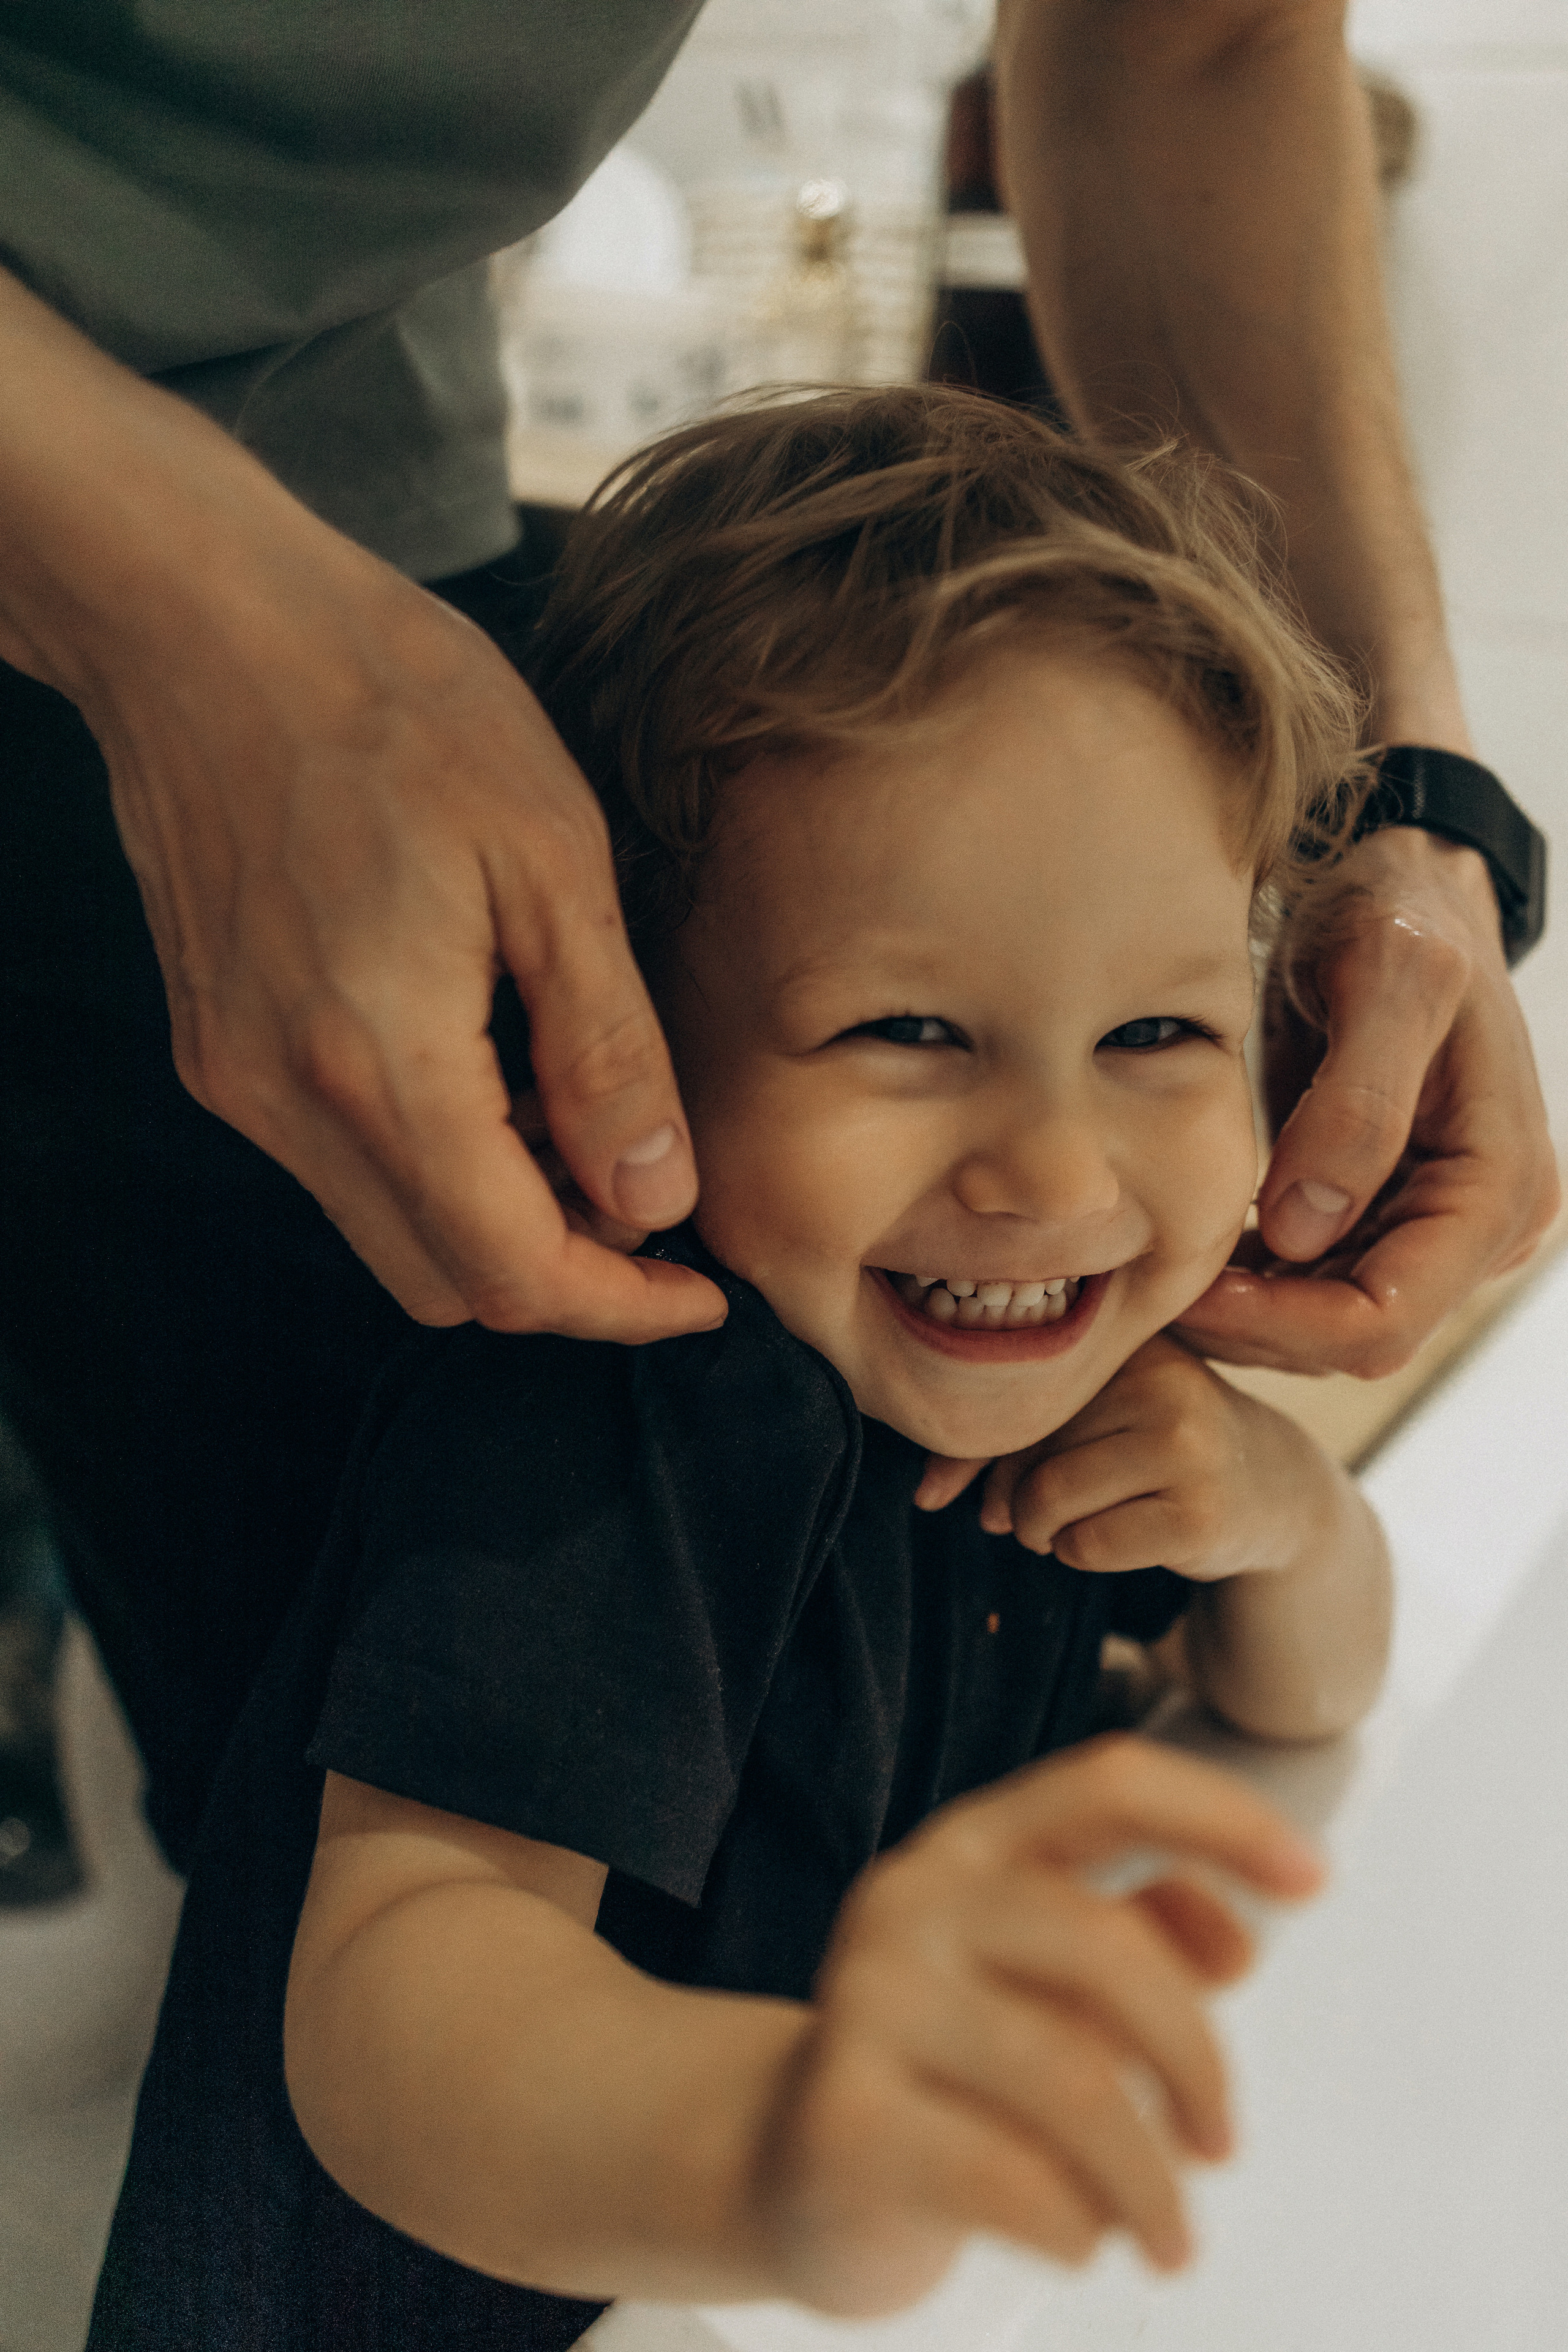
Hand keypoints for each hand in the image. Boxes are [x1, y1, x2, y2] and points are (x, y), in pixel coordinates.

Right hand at [0, 272, 725, 1339]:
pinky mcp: (215, 1046)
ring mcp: (235, 1077)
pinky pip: (336, 1165)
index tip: (699, 1292)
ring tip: (577, 1124)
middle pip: (446, 1282)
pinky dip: (427, 1163)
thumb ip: (607, 1051)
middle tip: (650, 1199)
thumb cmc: (396, 707)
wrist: (206, 622)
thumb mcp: (553, 863)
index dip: (622, 1308)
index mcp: (380, 1061)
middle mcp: (286, 1099)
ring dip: (494, 1220)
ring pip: (387, 1234)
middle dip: (564, 1274)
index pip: (513, 1271)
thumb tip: (657, 1196)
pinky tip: (488, 1074)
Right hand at [757, 1735, 1322, 2314]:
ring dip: (1152, 2179)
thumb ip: (1138, 1936)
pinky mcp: (844, 2118)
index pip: (1107, 1785)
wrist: (790, 2163)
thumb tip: (1234, 1935)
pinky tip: (1079, 2237)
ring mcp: (866, 2002)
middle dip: (1198, 2059)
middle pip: (1105, 1946)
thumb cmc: (948, 2068)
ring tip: (1167, 2231)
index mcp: (972, 1847)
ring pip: (1072, 2081)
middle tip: (1223, 2144)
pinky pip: (1012, 2179)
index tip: (1313, 1879)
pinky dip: (1079, 2225)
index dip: (1218, 1818)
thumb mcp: (1045, 1984)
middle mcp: (912, 1900)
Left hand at [917, 1335, 1316, 1581]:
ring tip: (1068, 1526)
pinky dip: (1081, 1554)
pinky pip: (1088, 1545)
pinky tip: (1113, 1539)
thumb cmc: (1157, 1445)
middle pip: (1027, 1451)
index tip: (937, 1492)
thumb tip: (929, 1493)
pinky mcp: (1198, 1513)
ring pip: (1050, 1500)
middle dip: (1011, 1501)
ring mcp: (1186, 1445)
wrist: (1272, 1488)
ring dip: (1042, 1532)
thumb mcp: (1096, 1415)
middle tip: (1028, 1516)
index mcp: (1127, 1341)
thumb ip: (1011, 1439)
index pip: (1016, 1393)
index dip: (966, 1451)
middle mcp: (1160, 1379)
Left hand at [1177, 829, 1557, 1376]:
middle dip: (1255, 1328)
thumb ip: (1356, 1104)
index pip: (1385, 1318)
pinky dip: (1258, 1282)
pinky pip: (1320, 1282)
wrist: (1404, 882)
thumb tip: (1302, 1235)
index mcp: (1498, 1184)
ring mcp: (1440, 1221)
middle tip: (1157, 1289)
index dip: (1279, 1325)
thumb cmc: (1401, 911)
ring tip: (1166, 1267)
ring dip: (1250, 1314)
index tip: (1191, 1292)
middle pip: (1355, 1339)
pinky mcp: (1394, 1208)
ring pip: (1332, 1324)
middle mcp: (1485, 1223)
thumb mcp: (1387, 976)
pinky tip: (1200, 1246)